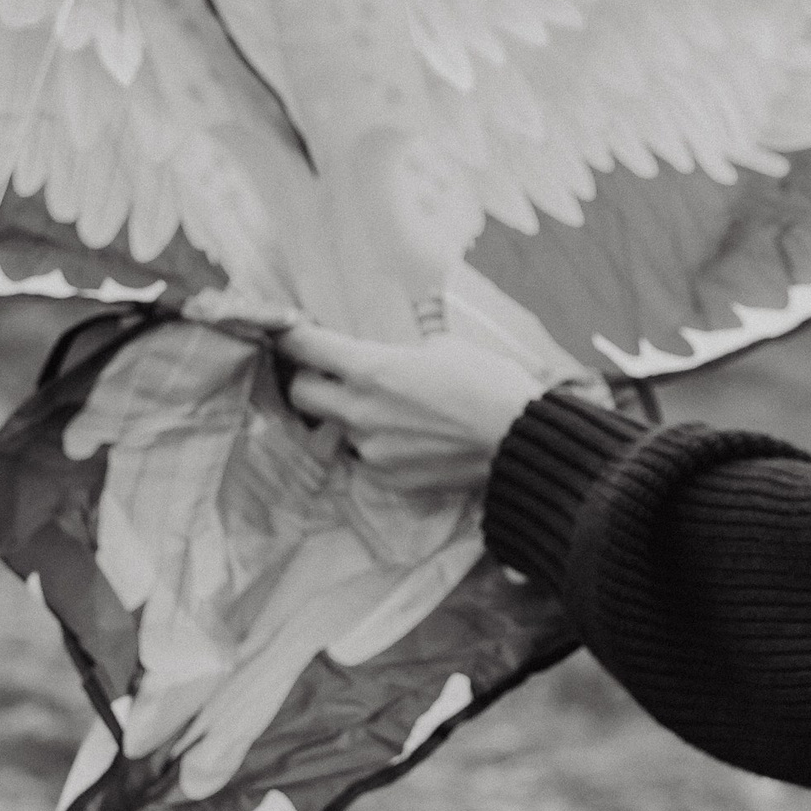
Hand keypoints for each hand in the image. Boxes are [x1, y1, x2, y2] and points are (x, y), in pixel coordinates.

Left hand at [278, 321, 550, 498]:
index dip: (289, 335)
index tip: (288, 331)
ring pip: (337, 429)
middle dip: (307, 380)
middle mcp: (360, 412)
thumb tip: (401, 334)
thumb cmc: (490, 385)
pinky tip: (409, 437)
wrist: (522, 443)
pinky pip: (367, 458)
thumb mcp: (446, 345)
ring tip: (387, 410)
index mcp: (370, 369)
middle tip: (326, 373)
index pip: (303, 347)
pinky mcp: (390, 479)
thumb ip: (405, 344)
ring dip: (349, 417)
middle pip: (301, 393)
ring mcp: (372, 450)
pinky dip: (378, 446)